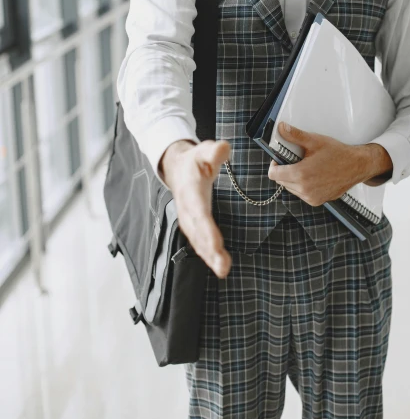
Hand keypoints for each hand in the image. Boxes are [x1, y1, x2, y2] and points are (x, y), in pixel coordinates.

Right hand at [160, 139, 231, 277]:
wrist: (178, 167)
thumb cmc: (195, 160)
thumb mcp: (204, 150)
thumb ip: (213, 151)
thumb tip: (223, 148)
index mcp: (191, 191)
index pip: (199, 212)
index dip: (206, 229)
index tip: (215, 244)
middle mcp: (187, 208)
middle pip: (198, 232)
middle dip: (209, 249)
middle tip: (222, 266)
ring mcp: (189, 218)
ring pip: (198, 241)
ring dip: (210, 256)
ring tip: (223, 270)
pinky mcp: (193, 224)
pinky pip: (199, 242)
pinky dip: (208, 254)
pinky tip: (219, 266)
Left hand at [268, 122, 390, 205]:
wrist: (357, 166)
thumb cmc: (338, 154)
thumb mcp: (315, 141)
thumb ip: (295, 135)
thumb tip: (281, 128)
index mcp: (301, 174)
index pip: (274, 175)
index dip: (274, 165)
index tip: (280, 159)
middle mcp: (305, 189)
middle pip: (281, 181)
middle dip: (285, 170)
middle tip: (296, 160)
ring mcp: (311, 197)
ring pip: (291, 188)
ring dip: (293, 179)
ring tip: (306, 167)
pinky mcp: (317, 201)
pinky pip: (302, 194)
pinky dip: (303, 186)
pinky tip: (313, 176)